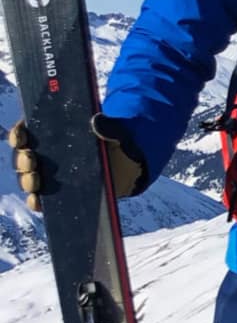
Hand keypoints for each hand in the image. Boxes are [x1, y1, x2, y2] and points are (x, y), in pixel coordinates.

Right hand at [8, 114, 146, 211]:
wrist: (130, 167)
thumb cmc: (117, 143)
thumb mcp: (117, 133)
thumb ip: (109, 127)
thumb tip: (96, 120)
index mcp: (54, 134)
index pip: (27, 131)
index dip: (19, 133)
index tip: (21, 136)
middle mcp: (45, 155)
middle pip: (23, 157)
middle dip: (23, 159)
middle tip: (31, 160)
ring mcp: (49, 176)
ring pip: (28, 179)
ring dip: (27, 180)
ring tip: (35, 181)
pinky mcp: (57, 195)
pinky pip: (39, 200)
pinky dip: (35, 201)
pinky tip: (38, 201)